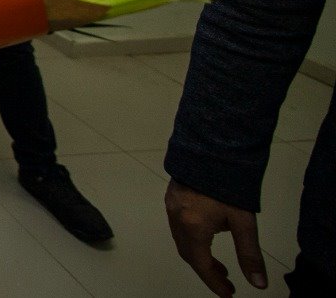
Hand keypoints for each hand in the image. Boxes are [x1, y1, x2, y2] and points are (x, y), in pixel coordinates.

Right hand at [165, 179, 267, 295]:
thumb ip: (249, 254)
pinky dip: (191, 239)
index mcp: (193, 227)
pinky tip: (206, 233)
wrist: (211, 147)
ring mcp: (171, 206)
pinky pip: (178, 225)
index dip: (214, 283)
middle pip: (188, 254)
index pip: (201, 264)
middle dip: (206, 270)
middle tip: (225, 280)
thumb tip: (258, 283)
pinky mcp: (172, 195)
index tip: (228, 294)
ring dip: (198, 254)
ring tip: (217, 261)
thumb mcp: (244, 221)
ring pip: (181, 240)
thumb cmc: (228, 184)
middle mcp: (177, 218)